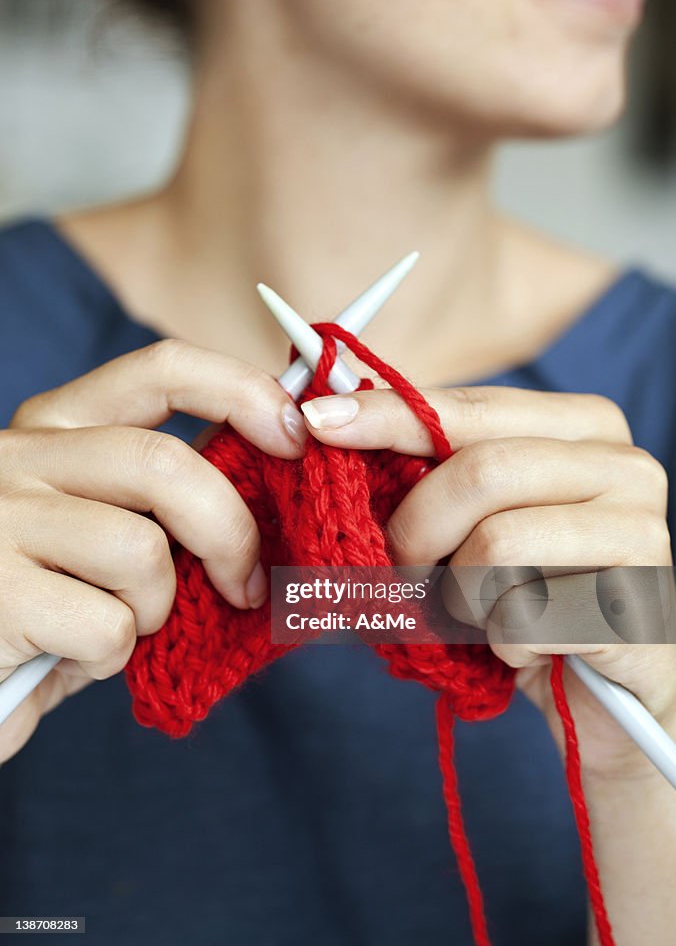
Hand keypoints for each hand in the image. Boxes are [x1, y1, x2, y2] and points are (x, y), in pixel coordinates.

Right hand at [0, 339, 306, 760]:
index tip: (295, 435)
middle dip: (230, 532)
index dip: (243, 392)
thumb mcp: (94, 530)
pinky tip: (69, 658)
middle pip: (164, 464)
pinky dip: (112, 657)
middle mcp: (18, 457)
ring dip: (158, 608)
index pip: (161, 370)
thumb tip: (270, 476)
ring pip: (142, 551)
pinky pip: (108, 625)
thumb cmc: (40, 604)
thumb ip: (159, 498)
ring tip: (118, 627)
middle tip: (246, 585)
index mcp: (52, 427)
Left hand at [301, 385, 675, 778]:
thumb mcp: (474, 518)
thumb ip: (428, 465)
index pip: (471, 407)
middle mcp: (625, 466)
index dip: (389, 415)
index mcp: (585, 426)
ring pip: (496, 545)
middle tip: (400, 570)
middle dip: (416, 529)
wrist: (602, 694)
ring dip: (460, 595)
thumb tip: (330, 419)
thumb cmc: (525, 593)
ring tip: (479, 613)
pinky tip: (524, 647)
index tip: (317, 421)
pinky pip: (523, 616)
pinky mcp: (638, 605)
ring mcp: (642, 533)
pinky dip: (499, 641)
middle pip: (481, 472)